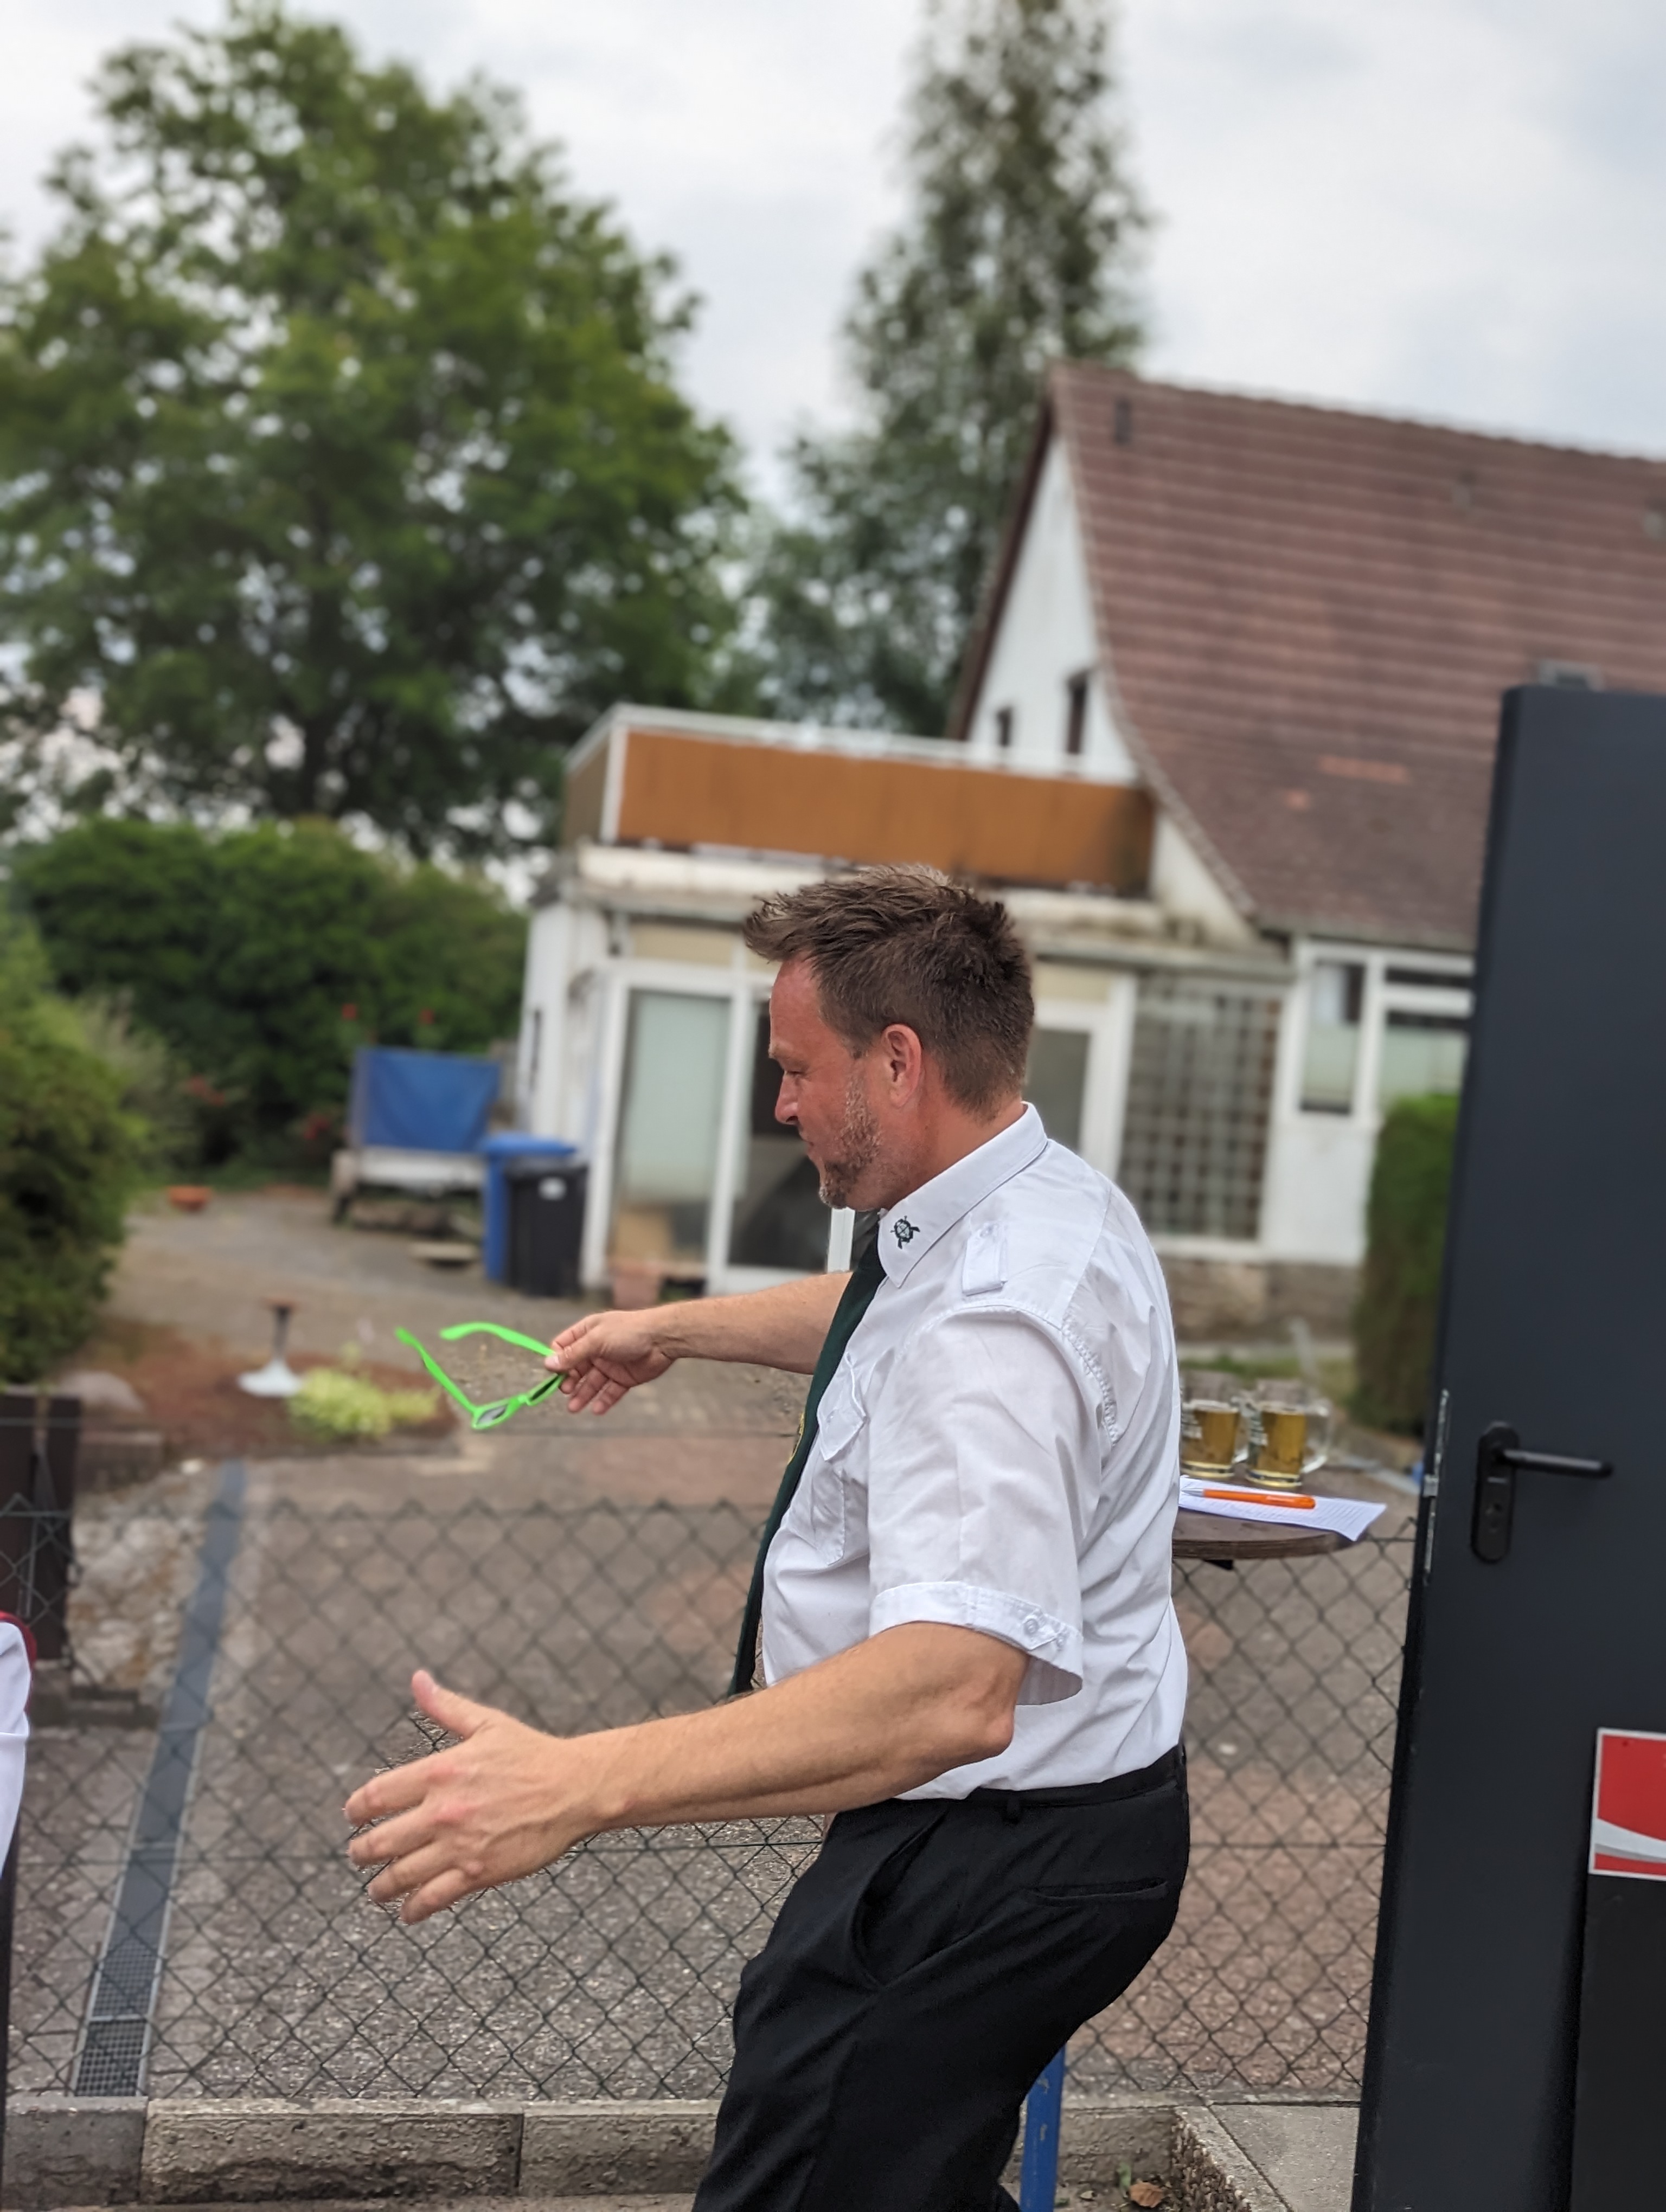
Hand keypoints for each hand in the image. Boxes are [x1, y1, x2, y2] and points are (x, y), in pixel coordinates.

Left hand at [344, 1671, 588, 1922]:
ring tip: (377, 1890)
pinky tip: (408, 1911)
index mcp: (440, 1771)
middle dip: (361, 1852)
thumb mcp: (487, 1723)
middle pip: (380, 1841)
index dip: (355, 1810)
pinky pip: (433, 1898)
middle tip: (358, 1855)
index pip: (377, 1795)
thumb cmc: (532, 1754)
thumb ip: (445, 1706)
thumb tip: (418, 1679)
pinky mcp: (479, 1873)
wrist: (574, 1788)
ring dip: (381, 1886)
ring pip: (400, 1875)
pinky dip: (414, 1909)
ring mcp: (459, 1845)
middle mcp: (442, 1811)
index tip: (352, 1817)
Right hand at [546, 1307, 674, 1413]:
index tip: (553, 1373)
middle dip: (569, 1381)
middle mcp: (597, 1349)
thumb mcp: (596, 1340)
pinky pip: (610, 1392)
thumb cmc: (629, 1331)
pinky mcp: (624, 1378)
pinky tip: (596, 1410)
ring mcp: (611, 1365)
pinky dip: (603, 1401)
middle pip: (576, 1368)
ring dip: (582, 1395)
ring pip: (592, 1383)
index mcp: (588, 1333)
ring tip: (574, 1408)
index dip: (557, 1360)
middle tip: (566, 1391)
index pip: (564, 1347)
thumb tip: (548, 1364)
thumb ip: (573, 1354)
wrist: (662, 1339)